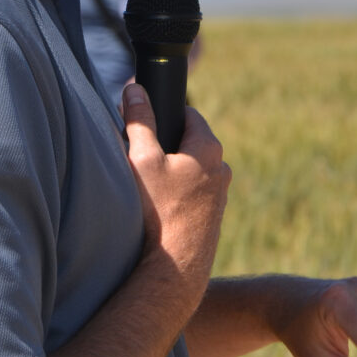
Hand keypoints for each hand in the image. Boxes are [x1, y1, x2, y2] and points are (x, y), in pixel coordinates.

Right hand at [122, 83, 230, 300]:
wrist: (174, 268)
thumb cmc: (159, 210)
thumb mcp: (142, 158)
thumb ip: (139, 120)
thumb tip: (134, 89)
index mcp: (210, 148)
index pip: (188, 114)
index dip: (164, 114)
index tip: (143, 122)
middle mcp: (222, 169)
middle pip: (189, 143)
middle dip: (166, 144)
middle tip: (139, 155)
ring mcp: (220, 196)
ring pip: (192, 170)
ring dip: (172, 172)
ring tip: (147, 185)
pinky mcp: (213, 218)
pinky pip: (193, 194)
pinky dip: (177, 194)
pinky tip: (158, 208)